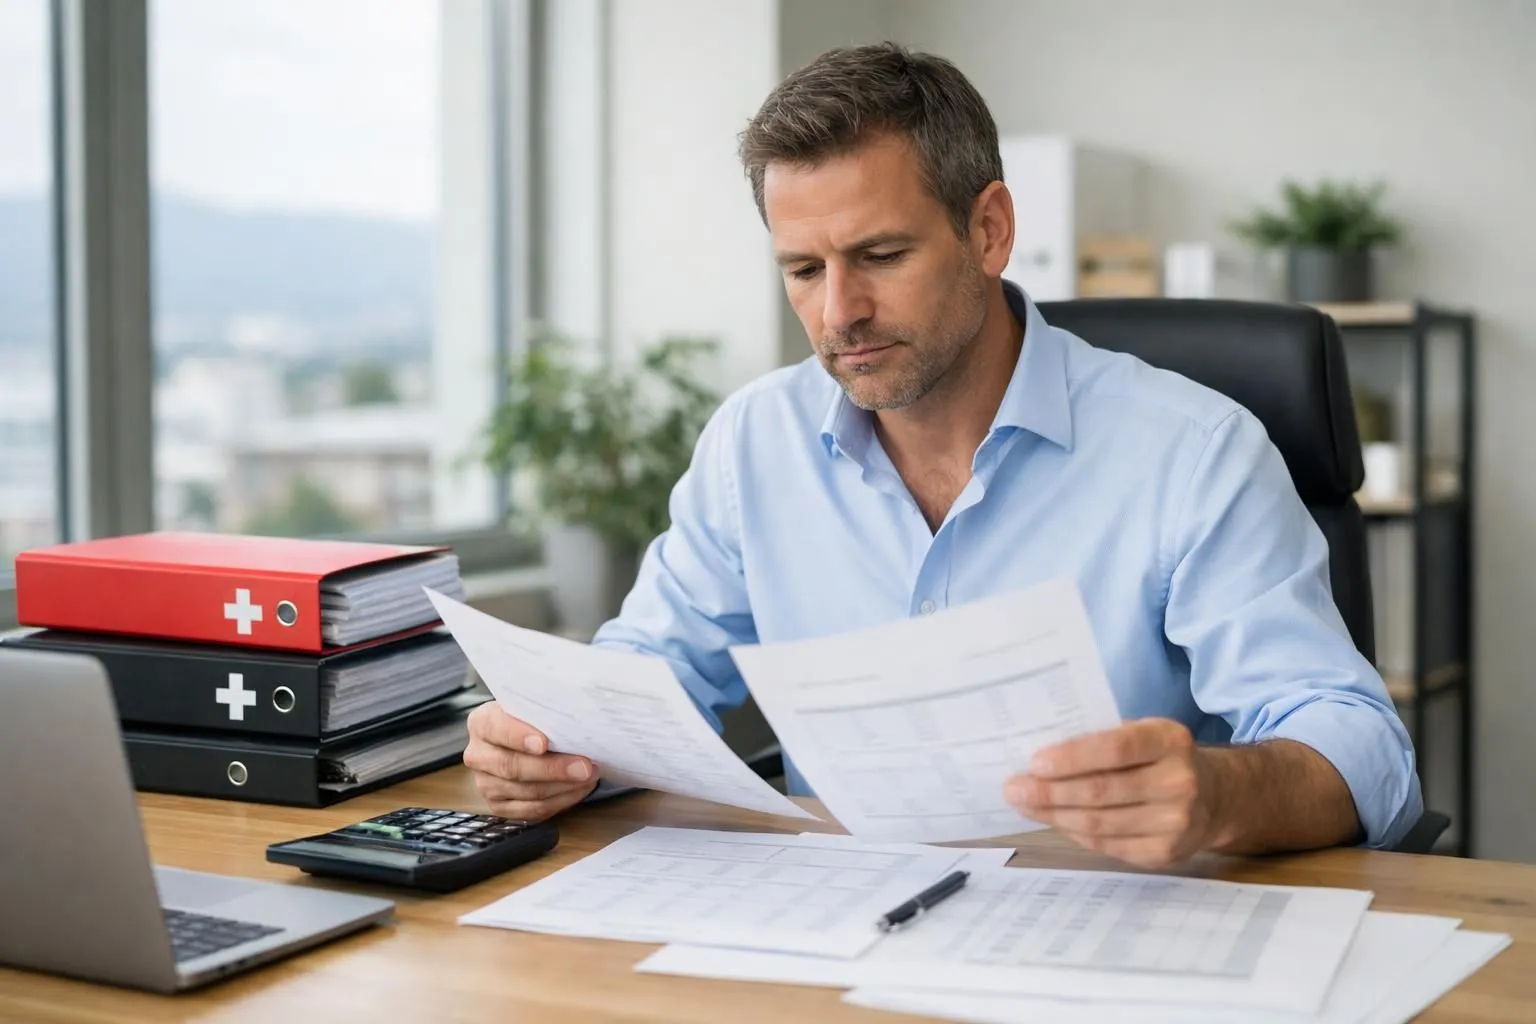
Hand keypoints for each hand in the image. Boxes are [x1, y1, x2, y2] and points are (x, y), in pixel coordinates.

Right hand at [463, 701, 598, 820]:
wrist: (523, 738)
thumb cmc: (533, 718)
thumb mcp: (533, 705)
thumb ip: (544, 709)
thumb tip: (574, 715)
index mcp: (481, 722)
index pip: (495, 728)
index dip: (519, 736)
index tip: (543, 743)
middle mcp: (478, 755)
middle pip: (512, 766)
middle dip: (552, 768)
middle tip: (584, 766)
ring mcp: (486, 784)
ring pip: (526, 791)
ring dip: (563, 786)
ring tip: (589, 776)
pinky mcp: (500, 806)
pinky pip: (533, 809)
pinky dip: (561, 801)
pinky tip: (579, 789)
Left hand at [1005, 719, 1219, 868]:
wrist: (1214, 797)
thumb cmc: (1160, 757)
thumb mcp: (1143, 732)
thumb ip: (1102, 737)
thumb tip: (1040, 755)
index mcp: (1170, 741)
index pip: (1116, 749)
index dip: (1073, 757)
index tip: (1035, 762)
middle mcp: (1179, 783)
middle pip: (1101, 791)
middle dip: (1050, 791)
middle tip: (1014, 788)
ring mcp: (1175, 823)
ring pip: (1099, 823)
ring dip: (1054, 815)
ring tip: (1024, 805)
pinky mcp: (1164, 854)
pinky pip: (1106, 845)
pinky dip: (1074, 833)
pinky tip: (1054, 821)